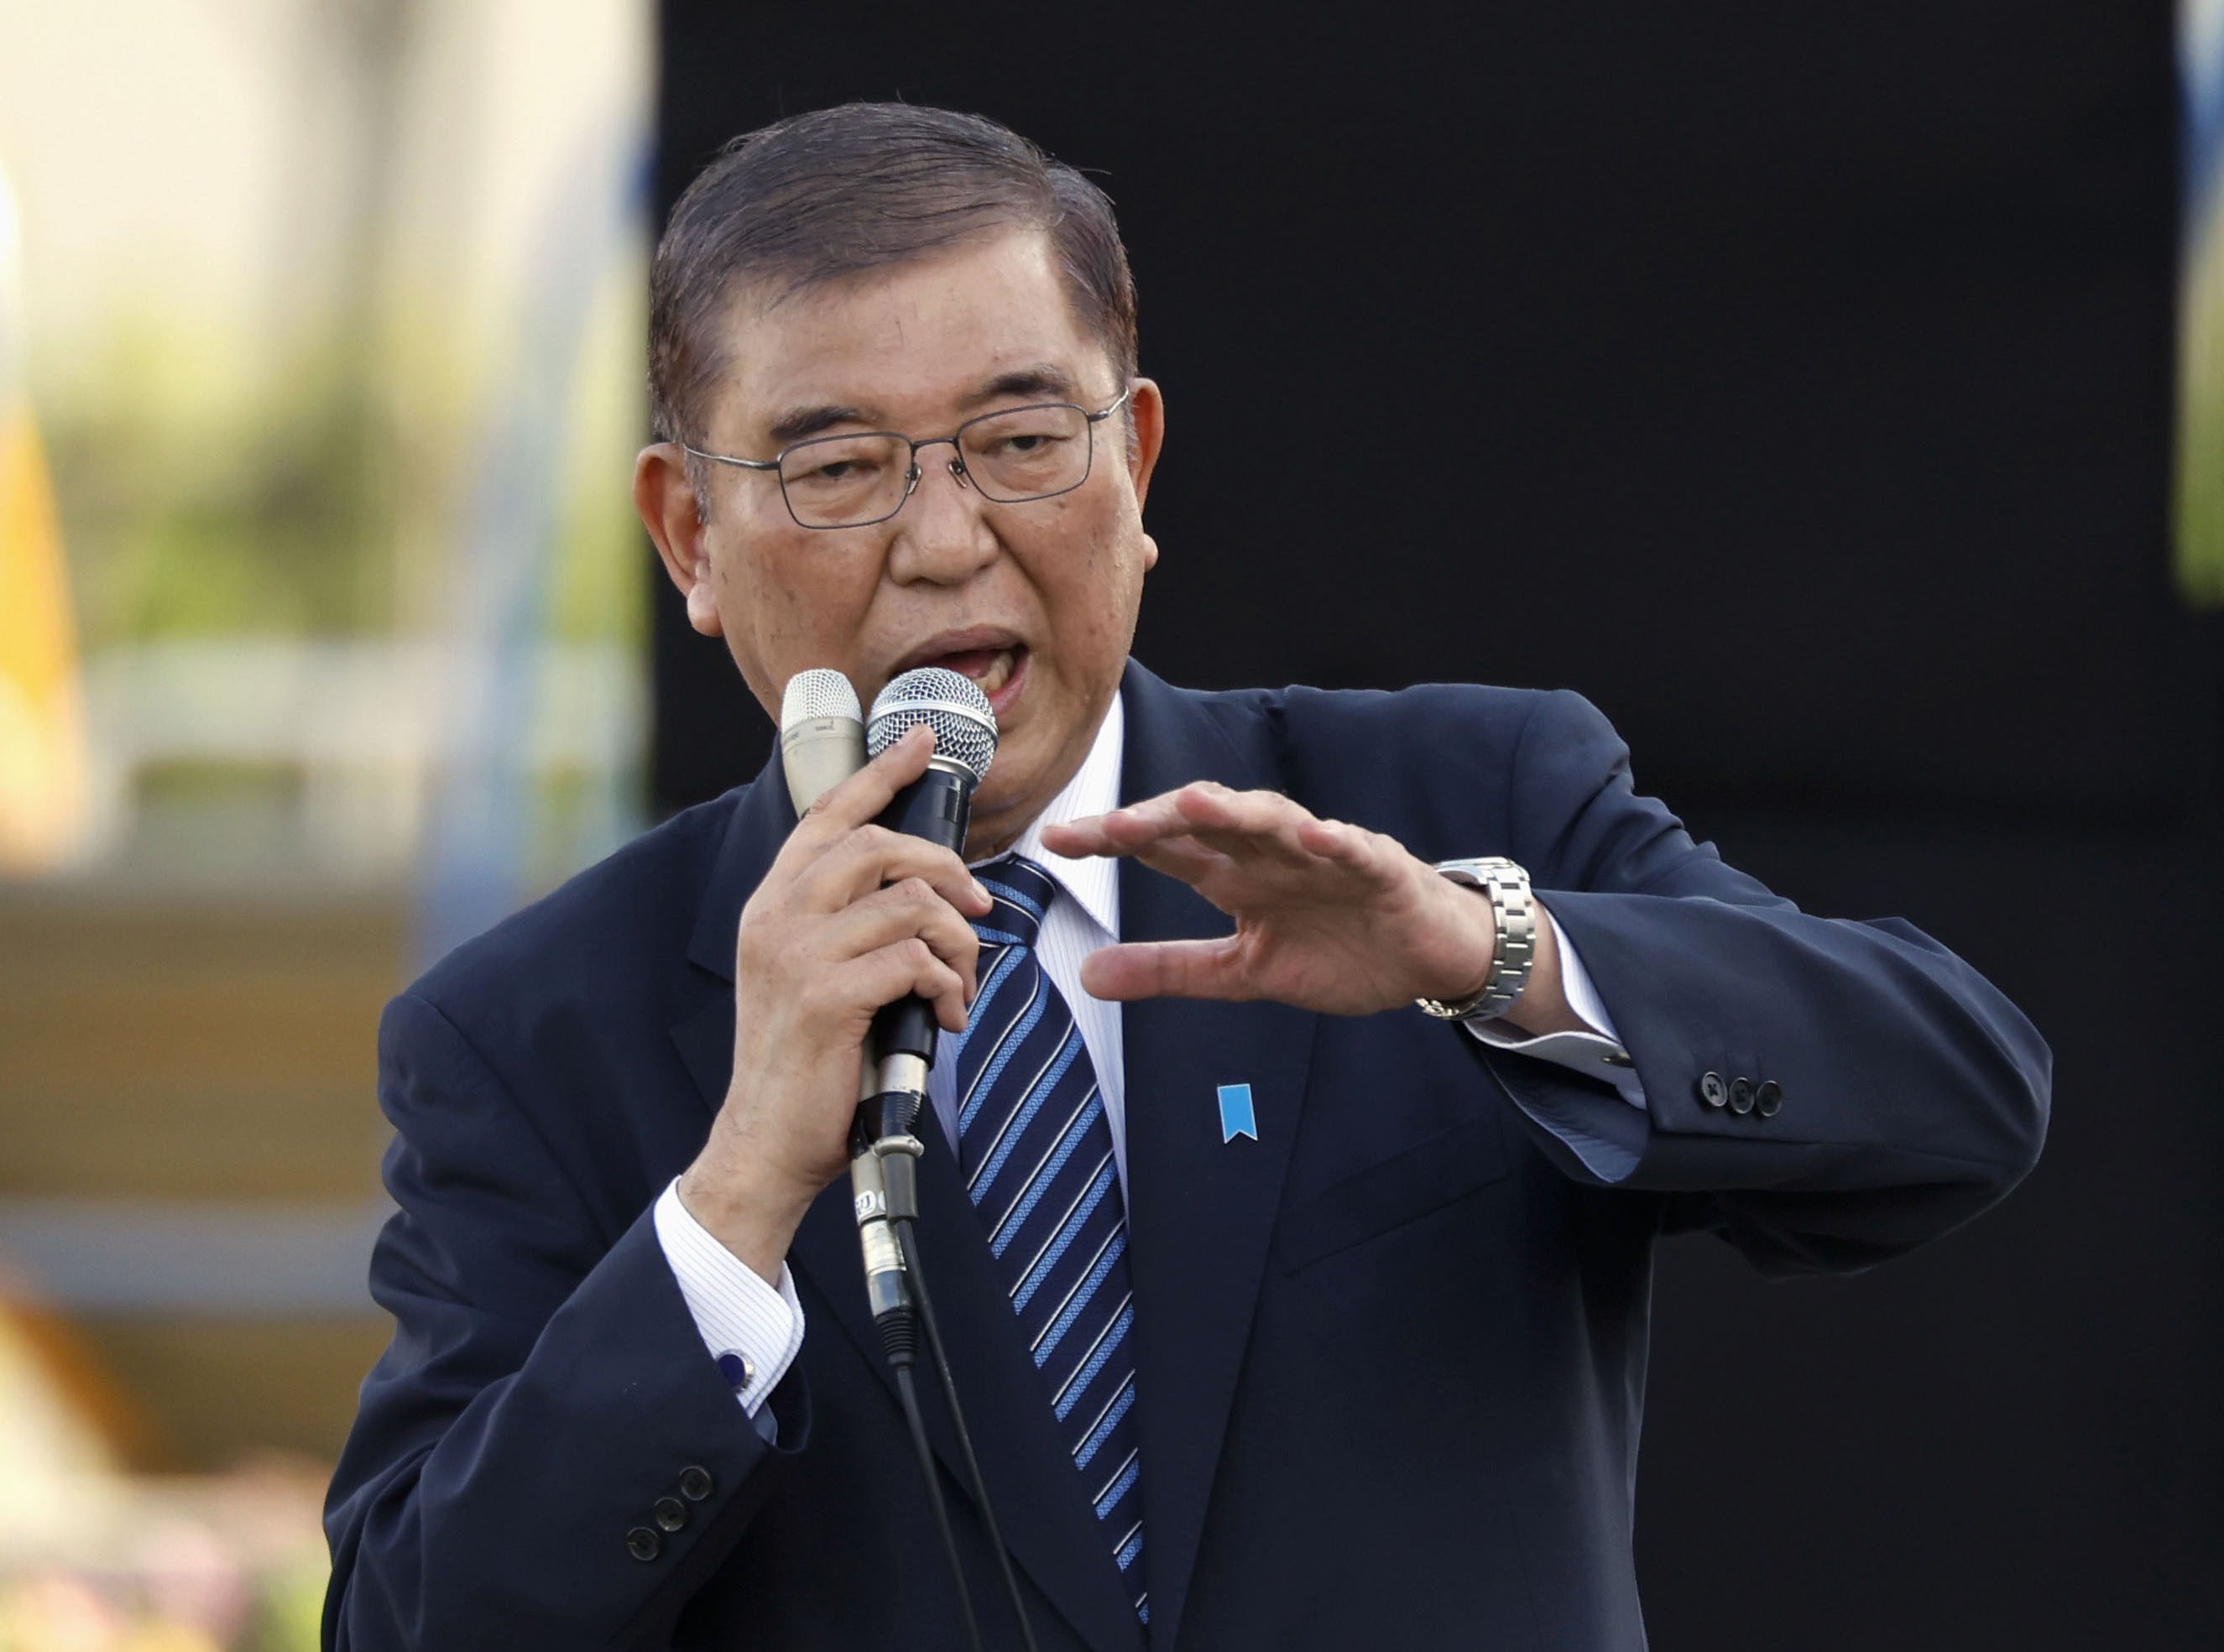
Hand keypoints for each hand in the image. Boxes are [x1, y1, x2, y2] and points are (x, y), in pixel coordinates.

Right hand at [678, 725, 992, 1278]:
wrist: (765, 1144)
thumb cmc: (806, 1066)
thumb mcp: (813, 980)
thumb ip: (848, 931)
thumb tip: (930, 900)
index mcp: (771, 906)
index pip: (826, 818)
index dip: (878, 773)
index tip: (921, 742)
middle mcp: (776, 917)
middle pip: (878, 846)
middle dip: (946, 869)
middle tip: (979, 907)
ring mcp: (796, 954)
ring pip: (909, 902)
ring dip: (957, 941)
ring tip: (960, 983)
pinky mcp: (825, 996)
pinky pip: (913, 958)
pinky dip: (948, 984)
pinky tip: (946, 1017)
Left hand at [1040, 782, 1514, 1016]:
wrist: (1426, 958)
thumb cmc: (1337, 951)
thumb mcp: (1241, 973)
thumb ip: (1168, 970)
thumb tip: (1086, 975)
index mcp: (1236, 877)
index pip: (1165, 849)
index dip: (1113, 841)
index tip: (1056, 842)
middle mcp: (1271, 855)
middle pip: (1208, 823)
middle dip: (1160, 820)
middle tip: (1111, 827)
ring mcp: (1325, 856)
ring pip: (1274, 822)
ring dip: (1235, 811)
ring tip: (1193, 804)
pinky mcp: (1380, 870)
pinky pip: (1355, 851)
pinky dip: (1336, 843)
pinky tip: (1316, 837)